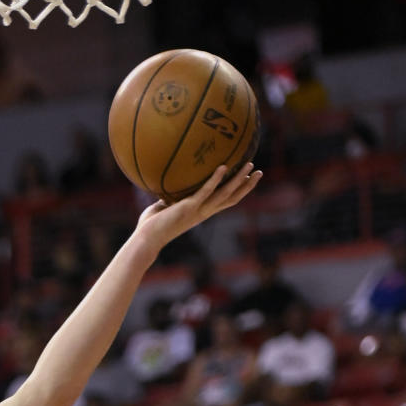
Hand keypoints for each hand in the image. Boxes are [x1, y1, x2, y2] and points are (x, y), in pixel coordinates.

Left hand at [135, 162, 262, 256]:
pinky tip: (223, 167)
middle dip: (247, 186)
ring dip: (239, 180)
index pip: (225, 201)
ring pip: (225, 194)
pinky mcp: (189, 207)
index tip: (249, 179)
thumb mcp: (166, 205)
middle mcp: (204, 212)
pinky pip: (205, 191)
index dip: (238, 191)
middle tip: (259, 172)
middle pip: (232, 198)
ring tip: (249, 165)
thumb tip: (171, 180)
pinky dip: (215, 179)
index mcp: (201, 213)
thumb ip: (172, 195)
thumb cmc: (151, 225)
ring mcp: (198, 210)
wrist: (146, 240)